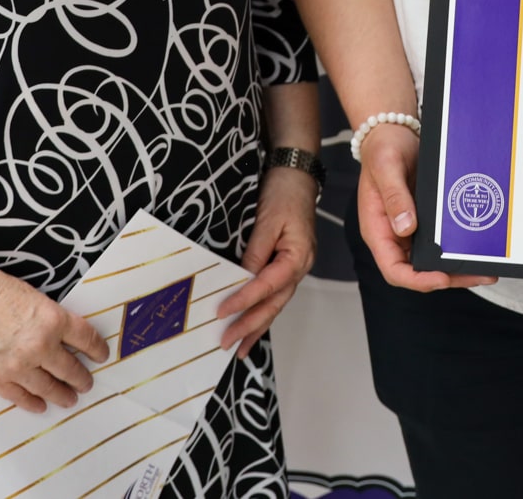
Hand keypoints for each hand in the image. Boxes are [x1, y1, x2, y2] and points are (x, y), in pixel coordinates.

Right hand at [0, 256, 109, 413]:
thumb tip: (59, 335)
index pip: (86, 339)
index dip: (97, 349)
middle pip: (71, 369)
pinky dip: (33, 403)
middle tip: (86, 383)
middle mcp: (41, 346)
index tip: (101, 354)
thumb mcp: (31, 295)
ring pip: (49, 388)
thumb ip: (47, 318)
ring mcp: (18, 366)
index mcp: (53, 319)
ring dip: (62, 394)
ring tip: (70, 399)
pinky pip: (21, 397)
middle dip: (81, 378)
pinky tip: (40, 405)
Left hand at [217, 165, 319, 357]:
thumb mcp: (268, 220)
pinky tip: (250, 323)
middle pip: (274, 303)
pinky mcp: (286, 265)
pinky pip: (273, 293)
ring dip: (256, 325)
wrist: (296, 175)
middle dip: (250, 326)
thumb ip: (255, 251)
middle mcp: (300, 267)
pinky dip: (260, 310)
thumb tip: (241, 278)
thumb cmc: (285, 193)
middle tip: (227, 343)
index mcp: (299, 256)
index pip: (268, 285)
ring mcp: (295, 268)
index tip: (223, 312)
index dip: (244, 300)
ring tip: (238, 346)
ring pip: (275, 303)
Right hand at [356, 123, 496, 292]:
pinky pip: (439, 242)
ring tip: (486, 270)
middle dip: (448, 278)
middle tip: (478, 275)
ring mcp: (409, 230)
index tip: (441, 277)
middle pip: (418, 271)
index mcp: (378, 229)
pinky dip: (457, 249)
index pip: (393, 269)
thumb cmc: (383, 148)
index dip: (417, 279)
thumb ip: (394, 196)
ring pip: (432, 261)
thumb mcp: (386, 166)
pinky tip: (477, 248)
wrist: (393, 133)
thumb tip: (406, 227)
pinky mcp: (423, 221)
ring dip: (457, 268)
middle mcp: (393, 235)